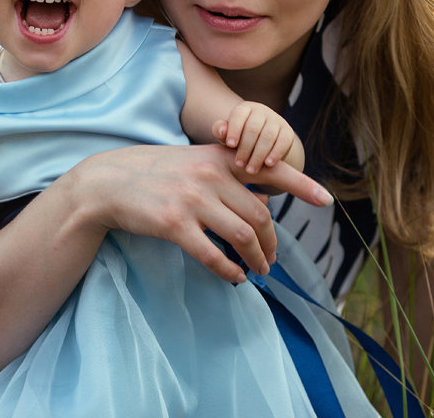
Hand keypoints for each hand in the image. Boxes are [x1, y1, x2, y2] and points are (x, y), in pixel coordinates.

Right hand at [70, 143, 330, 283]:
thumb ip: (228, 178)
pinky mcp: (174, 224)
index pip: (270, 169)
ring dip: (256, 258)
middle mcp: (210, 175)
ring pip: (242, 235)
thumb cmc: (153, 173)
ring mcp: (192, 200)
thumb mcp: (194, 163)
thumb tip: (263, 205)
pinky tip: (234, 277)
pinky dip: (229, 269)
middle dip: (271, 242)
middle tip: (272, 259)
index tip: (326, 201)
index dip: (302, 186)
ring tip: (258, 270)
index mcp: (218, 157)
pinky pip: (213, 254)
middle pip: (259, 215)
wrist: (107, 182)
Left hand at [213, 101, 305, 174]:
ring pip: (268, 136)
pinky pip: (283, 141)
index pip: (239, 115)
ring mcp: (276, 120)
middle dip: (245, 148)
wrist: (264, 143)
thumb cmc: (239, 138)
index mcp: (245, 108)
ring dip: (258, 155)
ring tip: (250, 170)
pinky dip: (275, 153)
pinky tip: (267, 164)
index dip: (235, 129)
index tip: (230, 145)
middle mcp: (261, 111)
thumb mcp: (228, 134)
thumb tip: (222, 131)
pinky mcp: (287, 131)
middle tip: (239, 164)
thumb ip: (220, 131)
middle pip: (253, 128)